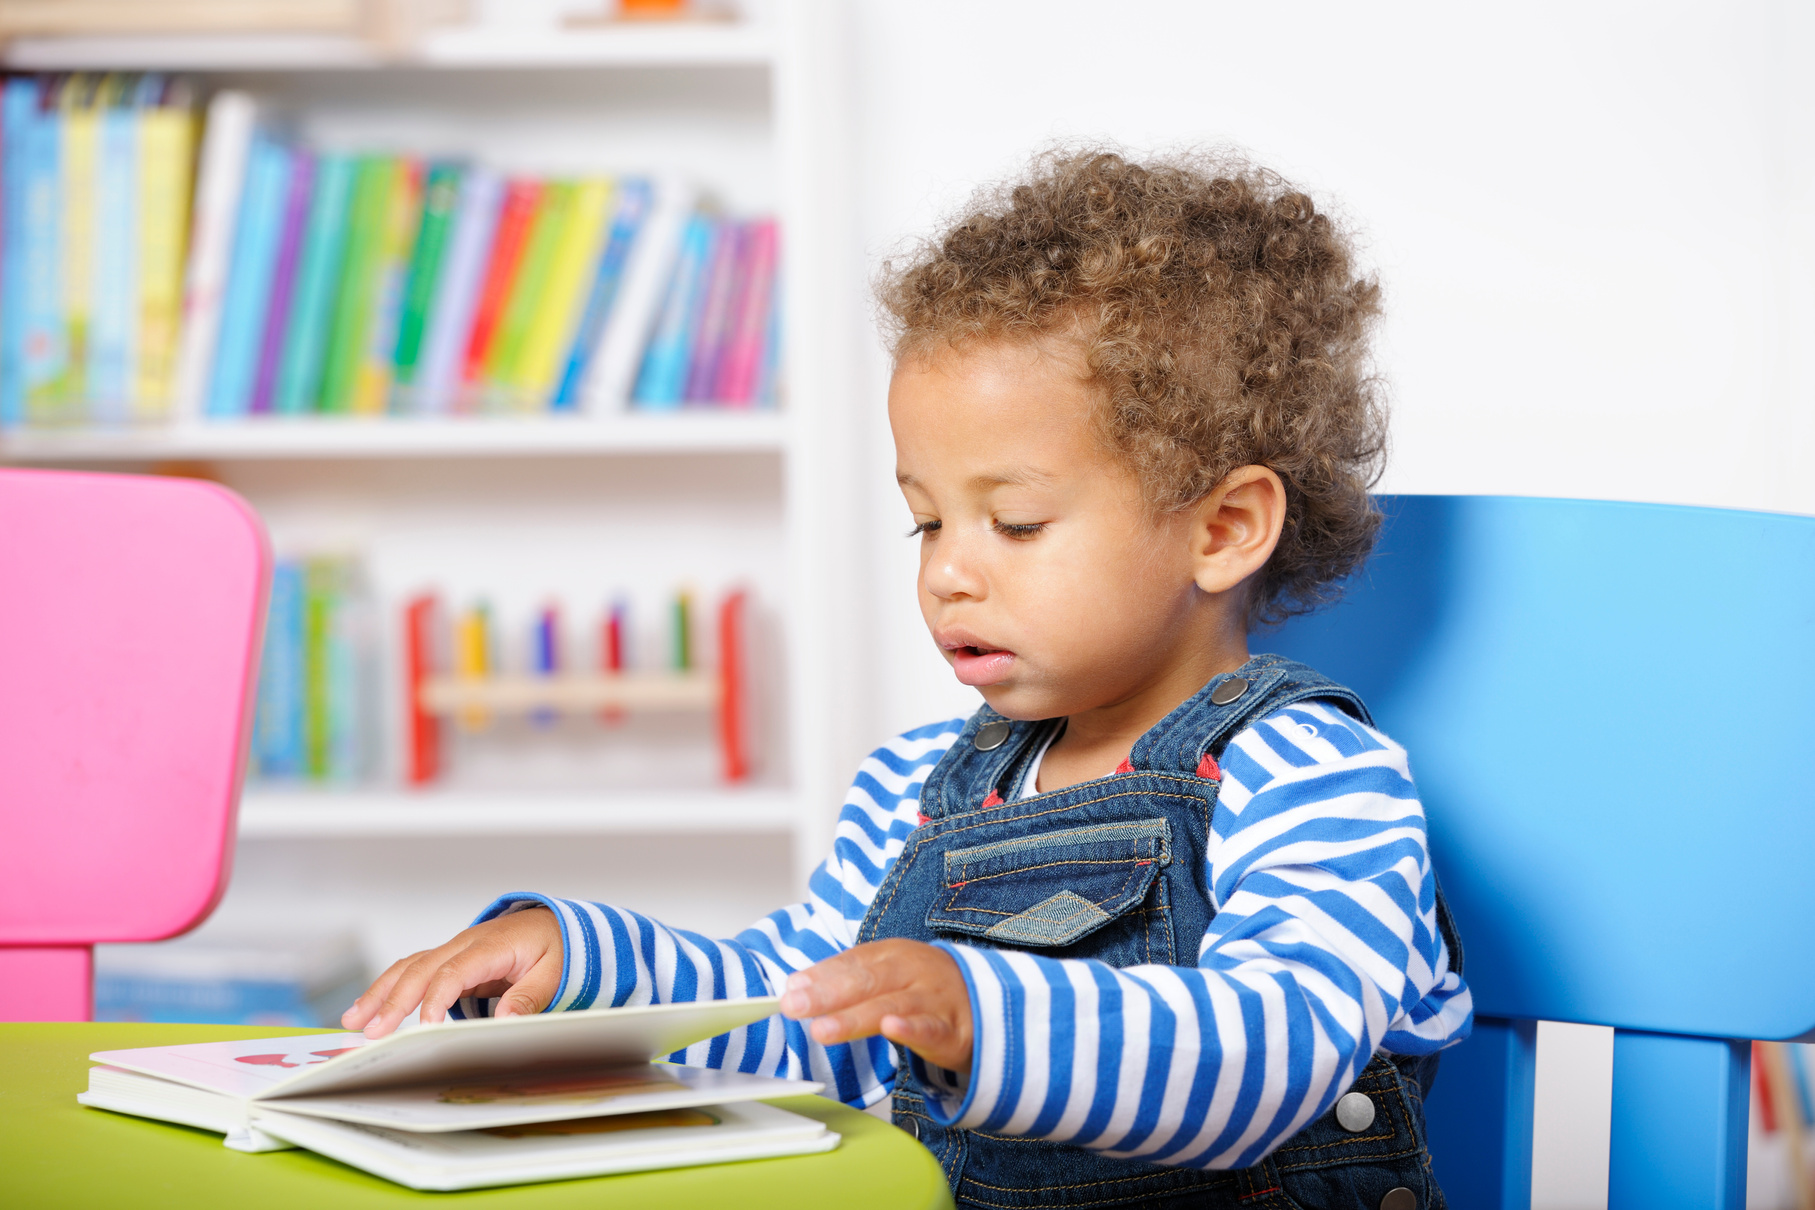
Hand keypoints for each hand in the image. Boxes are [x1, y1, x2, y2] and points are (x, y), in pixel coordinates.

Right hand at [340, 908, 562, 1038]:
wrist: (555, 924)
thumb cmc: (555, 946)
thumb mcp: (553, 972)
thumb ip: (529, 996)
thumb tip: (507, 1021)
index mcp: (492, 944)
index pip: (455, 971)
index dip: (436, 999)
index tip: (424, 1026)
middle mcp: (466, 943)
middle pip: (421, 969)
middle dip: (392, 999)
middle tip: (371, 1030)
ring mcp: (455, 949)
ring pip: (410, 967)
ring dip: (380, 992)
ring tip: (353, 1020)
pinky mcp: (451, 960)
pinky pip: (416, 972)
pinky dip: (391, 988)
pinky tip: (373, 1007)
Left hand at [777, 939, 973, 1073]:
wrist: (988, 1003)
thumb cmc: (925, 989)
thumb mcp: (886, 975)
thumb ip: (843, 980)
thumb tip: (795, 986)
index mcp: (893, 954)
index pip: (853, 962)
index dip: (821, 975)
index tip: (791, 990)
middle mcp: (912, 971)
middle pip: (867, 980)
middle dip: (828, 994)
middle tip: (795, 1006)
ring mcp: (933, 998)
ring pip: (891, 1005)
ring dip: (855, 1017)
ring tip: (822, 1029)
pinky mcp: (952, 1028)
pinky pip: (931, 1027)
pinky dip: (911, 1027)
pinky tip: (891, 1028)